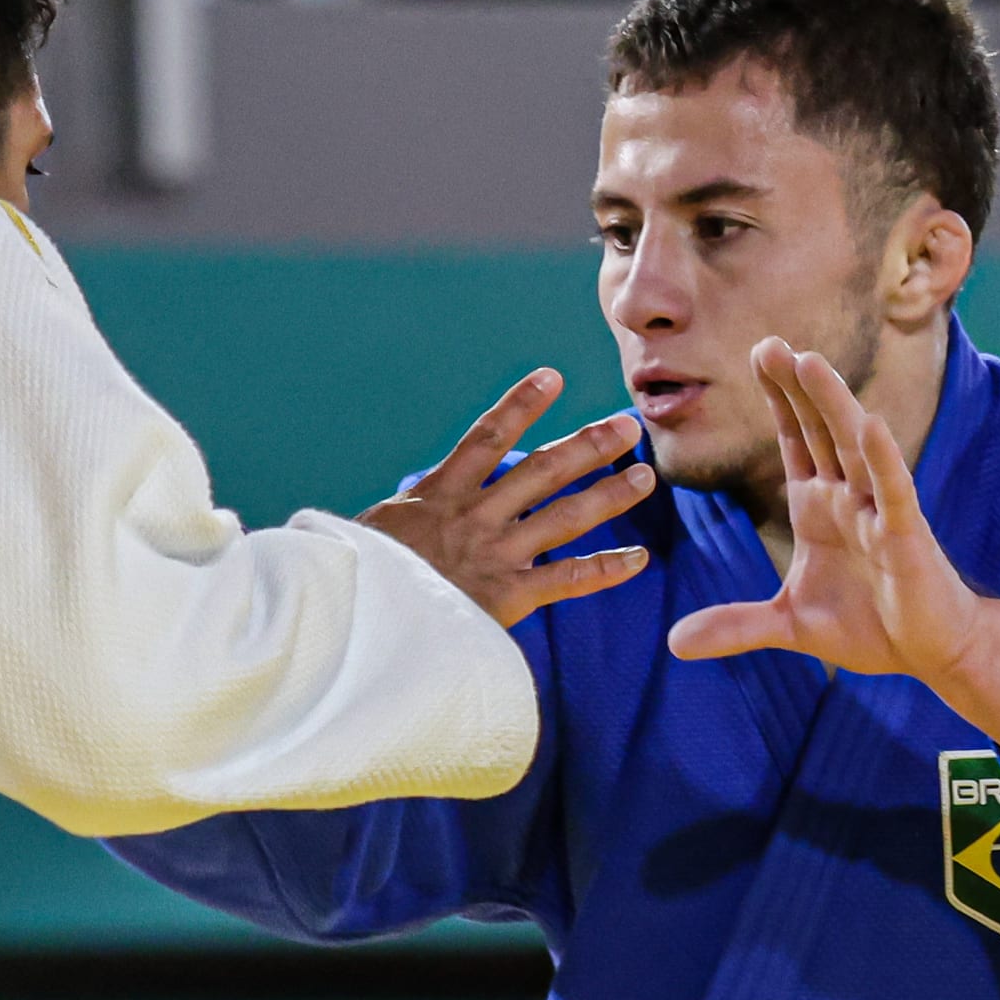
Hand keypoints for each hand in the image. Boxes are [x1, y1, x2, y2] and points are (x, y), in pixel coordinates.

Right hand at [360, 368, 656, 627]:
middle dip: (587, 444)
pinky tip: (638, 560)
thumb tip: (401, 510)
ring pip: (566, 517)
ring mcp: (495, 554)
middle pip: (542, 470)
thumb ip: (399, 518)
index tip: (551, 377)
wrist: (357, 622)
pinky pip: (567, 579)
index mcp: (439, 496)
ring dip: (609, 494)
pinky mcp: (508, 596)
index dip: (520, 405)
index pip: (486, 438)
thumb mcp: (367, 534)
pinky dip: (604, 570)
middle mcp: (476, 517)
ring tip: (645, 476)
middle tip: (626, 423)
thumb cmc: (354, 580)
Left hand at [667, 338, 991, 678]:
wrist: (928, 652)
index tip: (756, 353)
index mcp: (819, 506)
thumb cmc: (868, 626)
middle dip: (796, 387)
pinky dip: (883, 458)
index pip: (795, 440)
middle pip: (820, 430)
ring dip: (832, 405)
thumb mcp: (789, 626)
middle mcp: (847, 498)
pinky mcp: (906, 534)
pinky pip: (893, 491)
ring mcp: (877, 511)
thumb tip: (673, 642)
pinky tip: (872, 424)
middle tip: (768, 343)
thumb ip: (735, 625)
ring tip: (809, 361)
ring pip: (853, 447)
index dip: (778, 398)